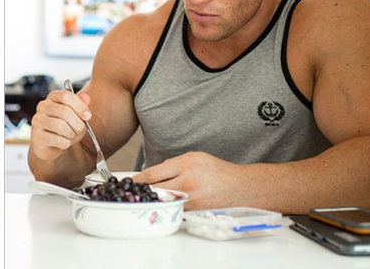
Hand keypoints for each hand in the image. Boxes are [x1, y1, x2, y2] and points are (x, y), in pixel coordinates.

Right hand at [30, 89, 91, 160]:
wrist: (49, 145)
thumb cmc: (64, 128)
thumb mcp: (76, 116)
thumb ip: (81, 106)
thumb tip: (87, 98)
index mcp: (53, 97)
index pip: (66, 96)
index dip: (80, 106)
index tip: (88, 116)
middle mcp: (43, 106)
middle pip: (65, 111)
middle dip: (78, 124)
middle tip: (80, 130)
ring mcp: (37, 120)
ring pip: (60, 126)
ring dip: (71, 134)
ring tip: (71, 136)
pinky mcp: (37, 135)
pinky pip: (57, 140)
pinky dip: (65, 143)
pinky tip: (64, 142)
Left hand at [130, 152, 246, 209]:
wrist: (241, 187)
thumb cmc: (216, 171)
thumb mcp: (194, 158)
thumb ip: (172, 165)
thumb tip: (151, 174)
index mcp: (185, 165)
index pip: (153, 174)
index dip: (137, 181)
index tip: (128, 183)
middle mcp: (188, 182)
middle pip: (155, 190)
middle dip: (142, 193)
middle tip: (133, 194)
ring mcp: (192, 199)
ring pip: (163, 203)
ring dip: (154, 202)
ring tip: (148, 200)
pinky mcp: (196, 211)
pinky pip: (175, 211)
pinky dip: (168, 209)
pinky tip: (165, 206)